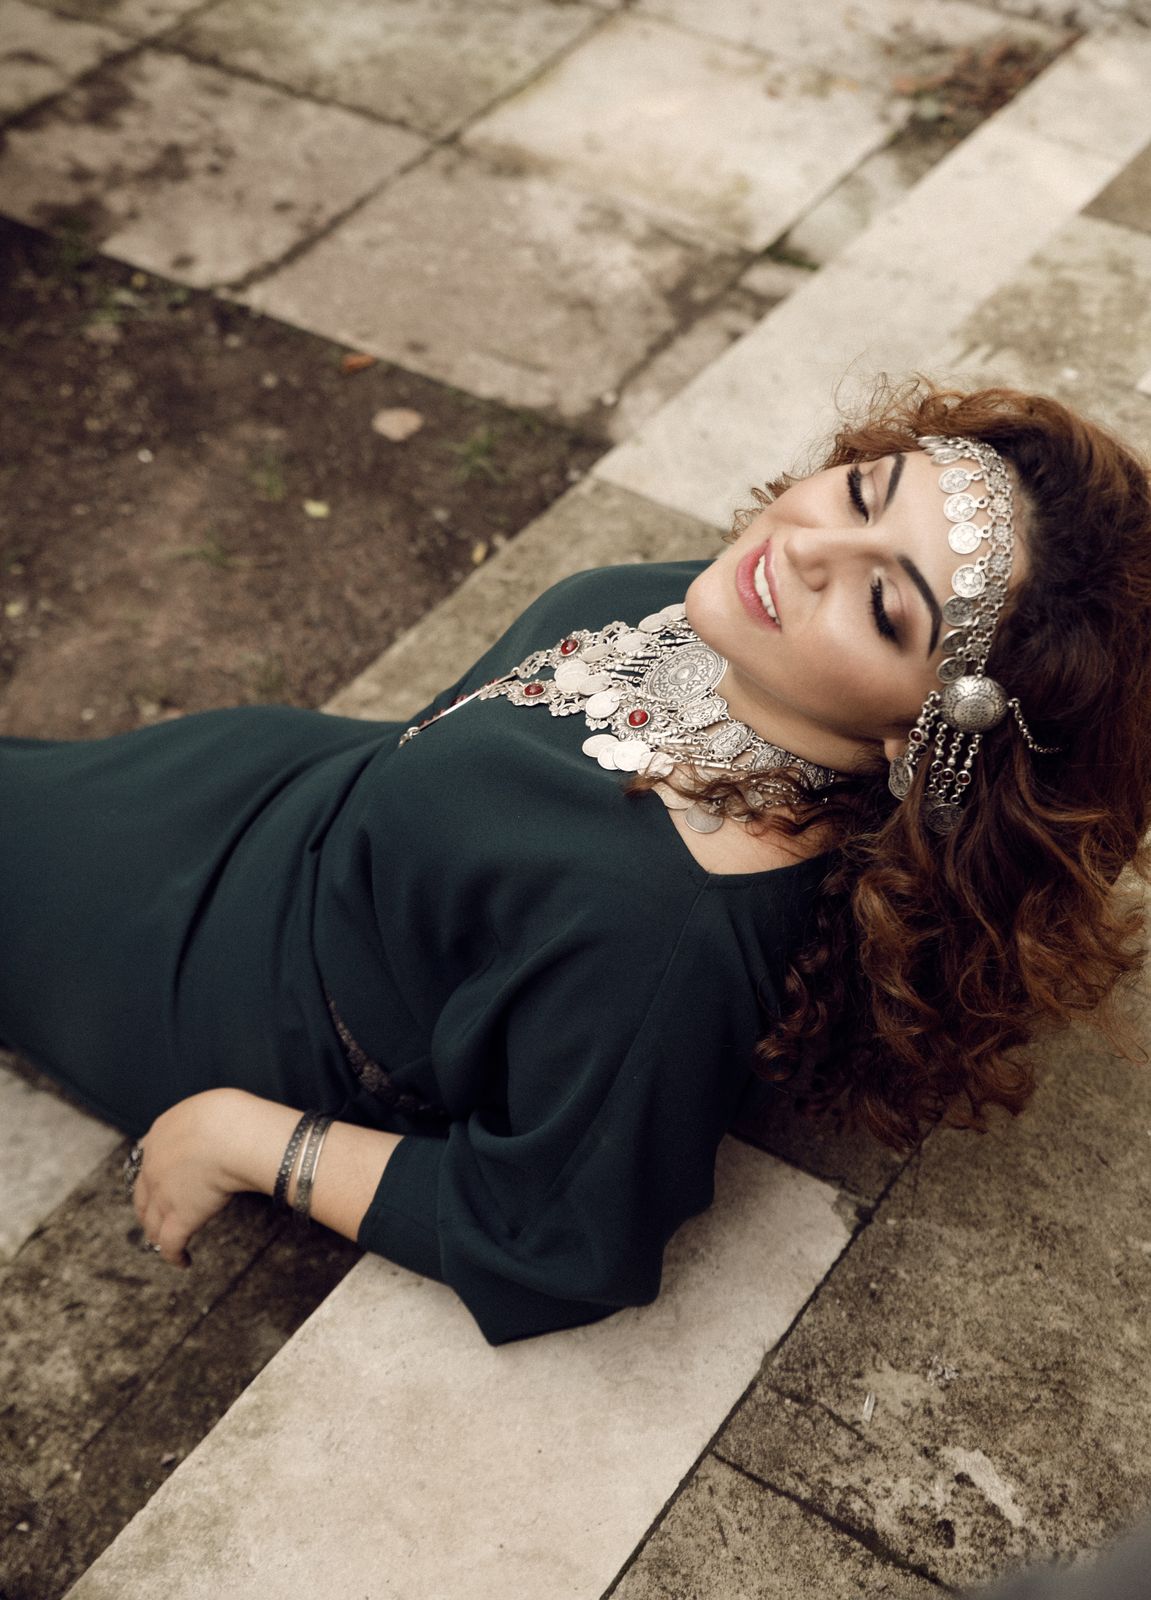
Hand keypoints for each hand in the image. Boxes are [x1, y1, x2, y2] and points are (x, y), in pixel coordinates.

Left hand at [130, 1089, 247, 1268]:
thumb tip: (221, 1129)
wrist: (231, 1133)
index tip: (161, 1185)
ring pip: (153, 1224)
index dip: (153, 1178)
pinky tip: (183, 1261)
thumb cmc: (232, 1116)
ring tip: (167, 1243)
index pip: (149, 1162)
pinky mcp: (179, 1218)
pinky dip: (174, 1256)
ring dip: (158, 1235)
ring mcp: (163, 1195)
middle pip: (143, 1197)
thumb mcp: (210, 1108)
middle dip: (148, 1210)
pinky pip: (170, 1244)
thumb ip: (204, 1122)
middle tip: (157, 1219)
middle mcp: (153, 1167)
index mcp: (160, 1135)